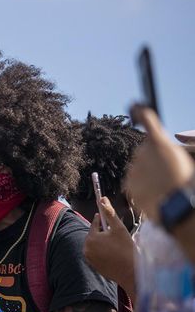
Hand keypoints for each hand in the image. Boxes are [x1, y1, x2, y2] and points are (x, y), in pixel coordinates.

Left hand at [84, 197, 135, 294]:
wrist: (131, 271)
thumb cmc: (126, 248)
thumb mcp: (118, 228)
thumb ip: (109, 213)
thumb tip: (102, 199)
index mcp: (91, 238)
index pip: (95, 224)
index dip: (101, 219)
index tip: (103, 215)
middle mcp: (86, 249)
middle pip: (94, 235)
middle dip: (102, 232)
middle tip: (113, 231)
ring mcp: (89, 259)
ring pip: (96, 245)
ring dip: (103, 242)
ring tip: (116, 243)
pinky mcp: (94, 267)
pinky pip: (98, 255)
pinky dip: (104, 252)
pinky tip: (115, 253)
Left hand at [124, 106, 194, 220]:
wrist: (177, 206)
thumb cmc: (184, 181)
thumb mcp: (183, 157)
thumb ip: (167, 146)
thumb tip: (161, 141)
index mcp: (159, 143)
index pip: (148, 120)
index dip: (140, 112)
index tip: (135, 106)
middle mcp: (143, 153)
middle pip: (143, 151)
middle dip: (151, 158)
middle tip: (165, 171)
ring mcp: (134, 169)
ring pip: (137, 167)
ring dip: (146, 173)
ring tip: (162, 185)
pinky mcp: (127, 184)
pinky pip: (132, 181)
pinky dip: (140, 185)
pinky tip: (153, 192)